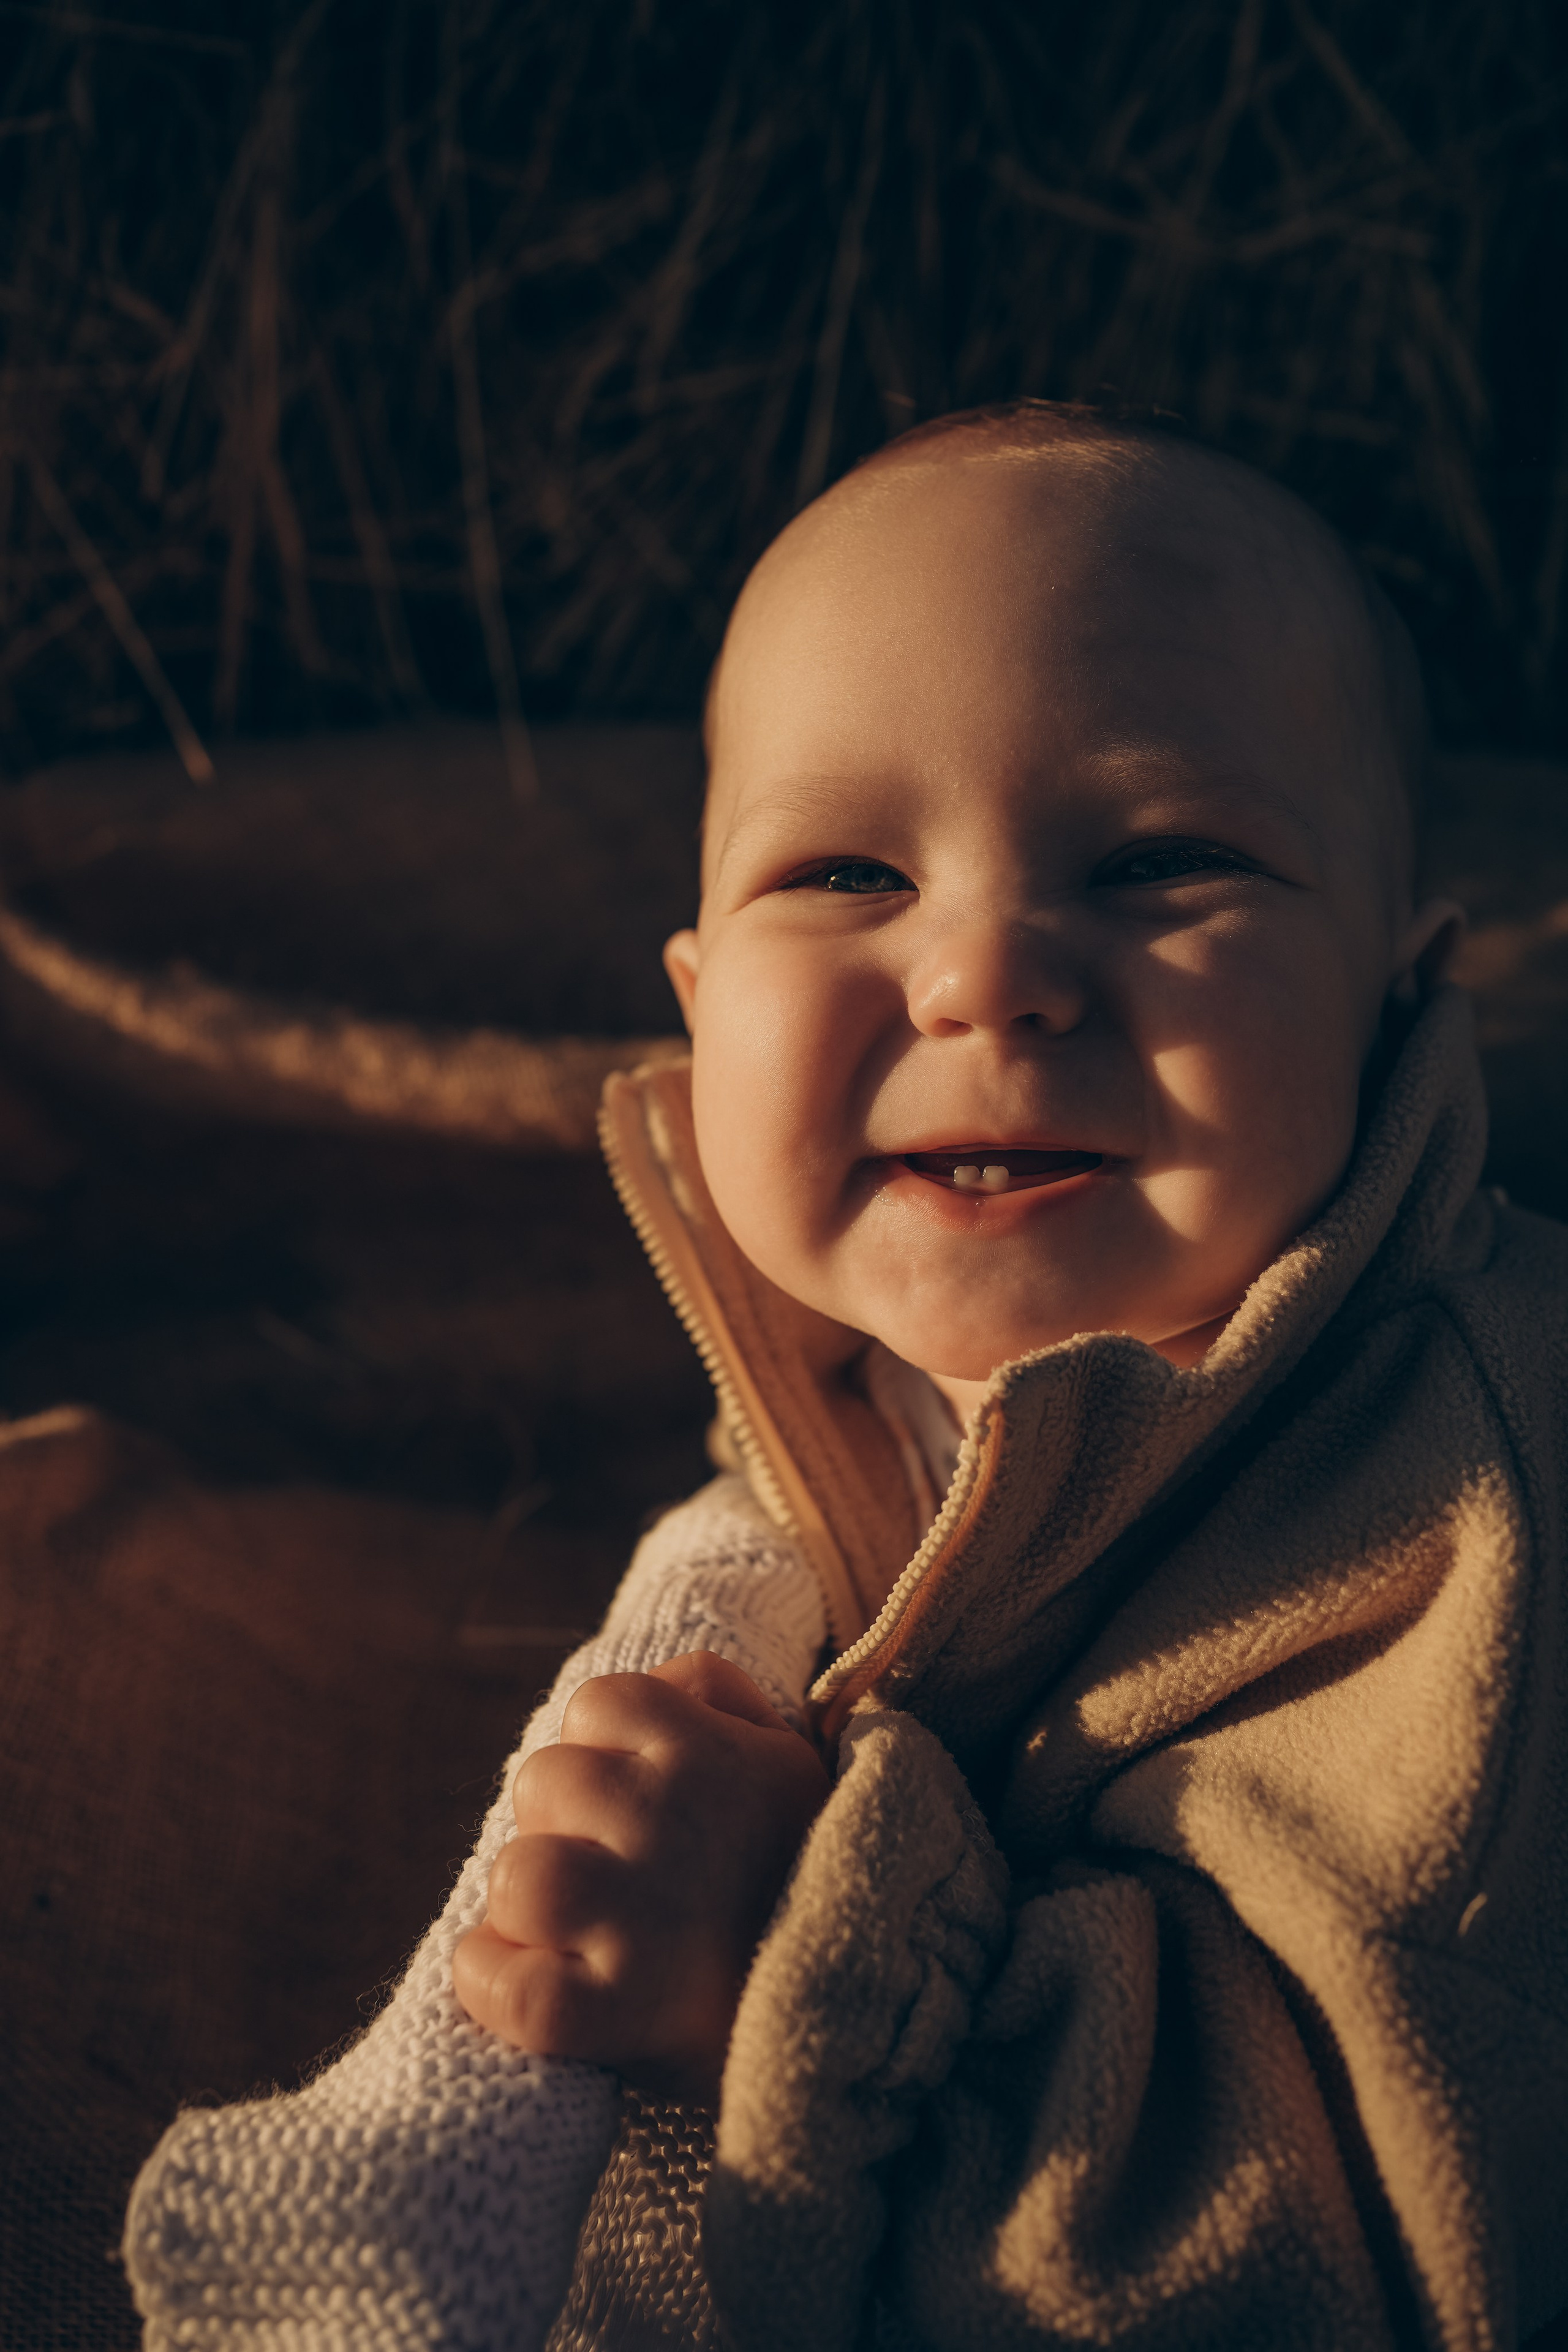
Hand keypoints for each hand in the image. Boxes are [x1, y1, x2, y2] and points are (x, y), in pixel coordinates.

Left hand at [453, 1653, 829, 2104]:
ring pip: (517, 1875)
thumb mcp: (787, 1762)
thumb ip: (715, 1696)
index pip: (596, 1704)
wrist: (866, 2017)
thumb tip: (656, 1682)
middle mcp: (673, 1820)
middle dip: (561, 1827)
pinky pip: (502, 1982)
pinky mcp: (617, 2015)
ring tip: (575, 1932)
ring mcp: (643, 1920)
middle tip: (612, 1876)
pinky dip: (493, 1983)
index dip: (601, 1751)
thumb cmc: (805, 1879)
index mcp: (715, 1755)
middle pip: (542, 1782)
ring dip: (527, 1908)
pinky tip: (527, 1982)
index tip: (633, 1802)